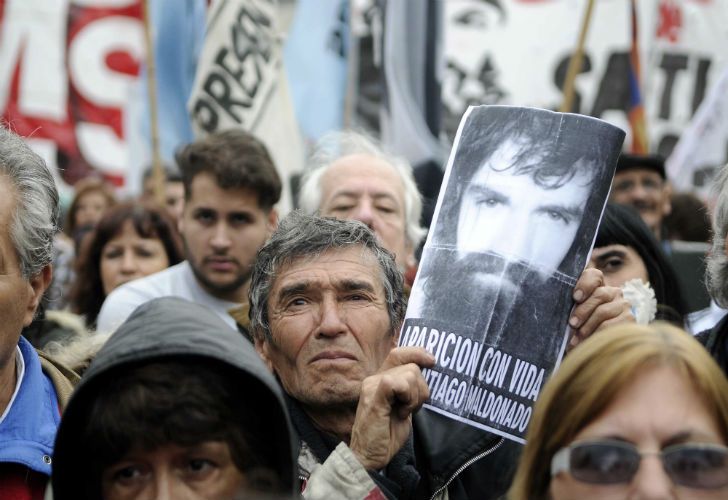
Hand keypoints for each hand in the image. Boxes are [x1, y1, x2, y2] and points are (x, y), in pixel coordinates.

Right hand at [349, 347, 434, 469]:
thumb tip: (425, 379)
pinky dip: (407, 398)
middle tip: (410, 409)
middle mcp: (375, 378)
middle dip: (420, 390)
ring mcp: (373, 385)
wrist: (368, 456)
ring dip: (415, 397)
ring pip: (410, 374)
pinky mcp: (374, 394)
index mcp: (381, 380)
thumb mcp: (403, 410)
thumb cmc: (386, 436)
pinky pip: (399, 383)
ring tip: (403, 413)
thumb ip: (409, 392)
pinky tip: (401, 413)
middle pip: (412, 367)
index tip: (432, 361)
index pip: (399, 354)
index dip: (417, 353)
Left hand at [568, 268, 633, 349]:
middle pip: (599, 295)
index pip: (594, 275)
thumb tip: (558, 306)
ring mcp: (623, 305)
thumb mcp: (572, 315)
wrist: (598, 348)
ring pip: (603, 312)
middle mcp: (613, 292)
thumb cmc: (578, 328)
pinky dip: (597, 335)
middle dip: (582, 311)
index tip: (575, 297)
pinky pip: (612, 326)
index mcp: (597, 285)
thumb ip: (570, 307)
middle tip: (572, 324)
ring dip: (587, 327)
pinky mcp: (630, 319)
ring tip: (576, 339)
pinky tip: (589, 343)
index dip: (585, 284)